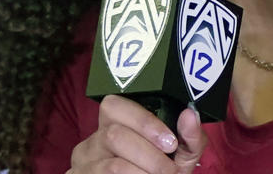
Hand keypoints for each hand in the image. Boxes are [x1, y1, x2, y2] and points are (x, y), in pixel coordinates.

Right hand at [68, 95, 206, 173]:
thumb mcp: (180, 155)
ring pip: (113, 165)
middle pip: (114, 136)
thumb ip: (189, 136)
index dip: (143, 122)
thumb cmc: (162, 172)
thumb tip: (190, 114)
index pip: (114, 105)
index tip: (170, 143)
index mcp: (113, 124)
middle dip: (150, 156)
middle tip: (169, 171)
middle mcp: (92, 141)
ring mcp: (82, 165)